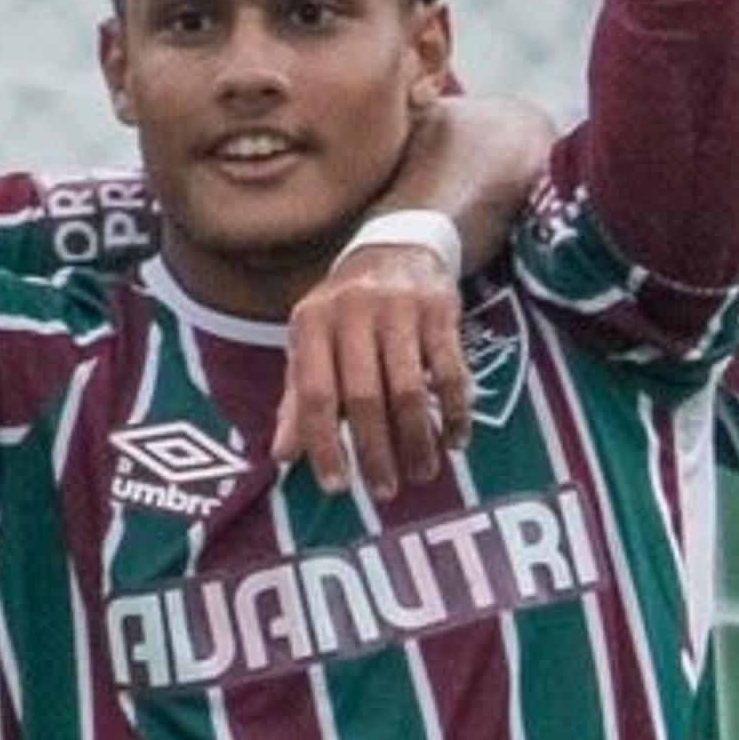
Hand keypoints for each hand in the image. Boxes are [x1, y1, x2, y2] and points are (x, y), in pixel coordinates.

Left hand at [276, 238, 470, 496]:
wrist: (399, 248)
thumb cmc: (347, 313)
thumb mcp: (314, 344)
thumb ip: (298, 399)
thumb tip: (283, 457)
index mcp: (312, 322)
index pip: (314, 394)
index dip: (324, 445)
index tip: (338, 487)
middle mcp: (352, 311)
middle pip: (363, 397)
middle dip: (375, 452)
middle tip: (385, 491)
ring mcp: (399, 308)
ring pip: (408, 390)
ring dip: (417, 440)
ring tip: (422, 473)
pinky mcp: (440, 309)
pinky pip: (450, 372)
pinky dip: (455, 412)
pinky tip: (456, 442)